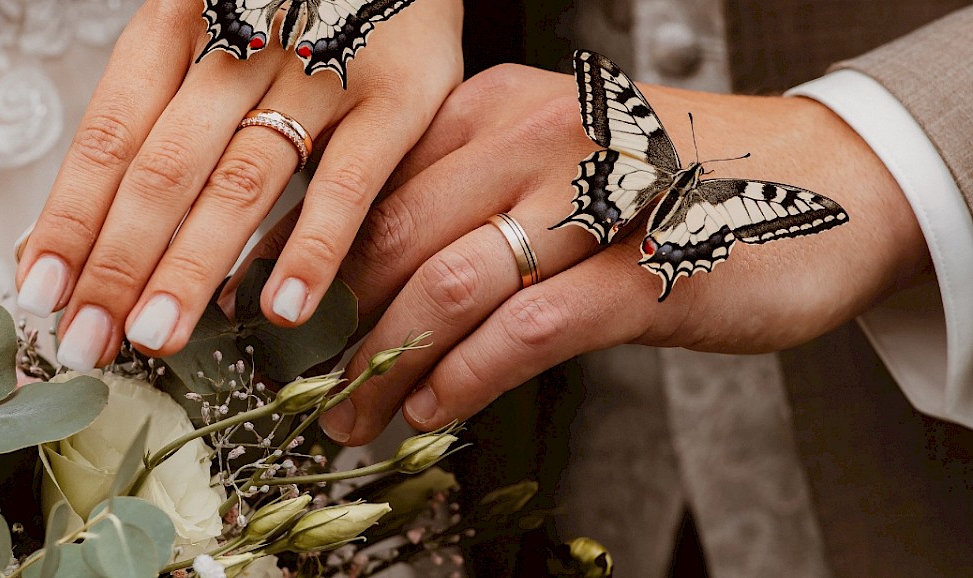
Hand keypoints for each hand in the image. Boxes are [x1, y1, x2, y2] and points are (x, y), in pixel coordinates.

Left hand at [14, 0, 462, 370]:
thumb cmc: (287, 8)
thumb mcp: (204, 39)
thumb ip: (150, 125)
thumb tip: (70, 235)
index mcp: (177, 25)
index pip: (110, 134)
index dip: (71, 218)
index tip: (42, 294)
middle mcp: (240, 43)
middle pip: (165, 167)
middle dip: (119, 262)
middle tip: (89, 340)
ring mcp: (320, 69)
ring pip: (243, 181)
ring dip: (193, 266)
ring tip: (158, 337)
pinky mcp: (396, 97)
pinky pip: (348, 184)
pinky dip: (313, 249)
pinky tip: (281, 309)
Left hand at [252, 64, 928, 444]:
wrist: (829, 178)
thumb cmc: (683, 177)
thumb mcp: (563, 154)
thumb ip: (478, 190)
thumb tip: (382, 265)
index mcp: (505, 107)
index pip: (382, 185)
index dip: (328, 260)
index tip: (299, 315)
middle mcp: (538, 139)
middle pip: (399, 241)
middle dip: (346, 327)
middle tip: (323, 385)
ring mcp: (593, 202)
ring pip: (447, 288)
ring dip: (386, 367)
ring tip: (356, 416)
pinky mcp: (645, 272)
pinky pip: (524, 333)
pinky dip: (464, 379)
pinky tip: (433, 408)